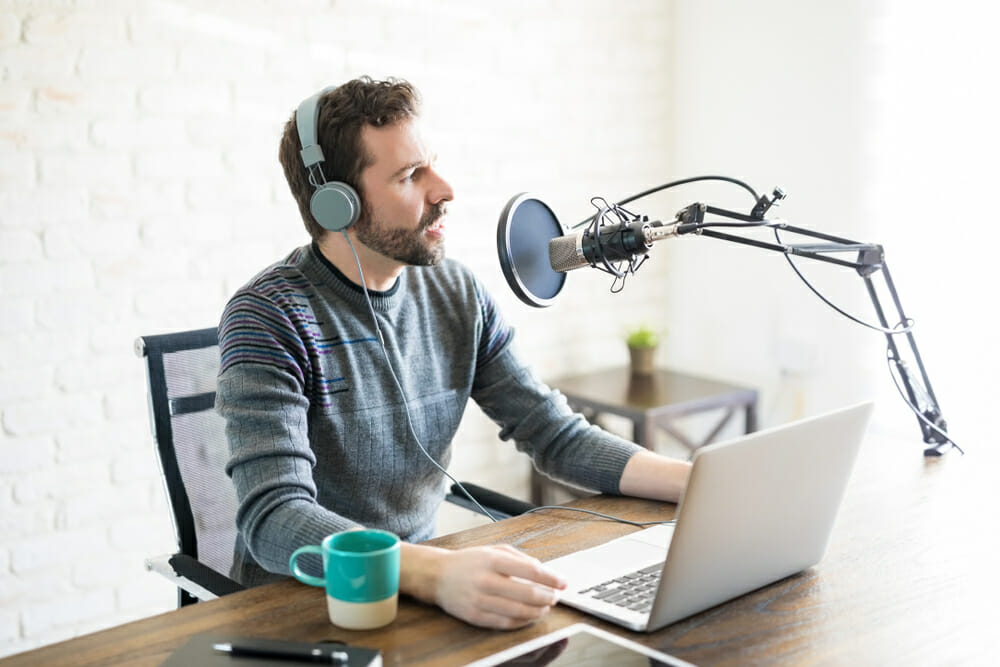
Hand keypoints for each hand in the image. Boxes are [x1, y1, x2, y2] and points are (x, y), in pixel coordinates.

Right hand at [401, 543, 565, 628]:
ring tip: (546, 607)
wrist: (437, 576)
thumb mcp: (493, 549)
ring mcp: (480, 600)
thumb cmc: (469, 561)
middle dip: (547, 597)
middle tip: (556, 596)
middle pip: (527, 594)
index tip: (563, 582)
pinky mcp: (475, 616)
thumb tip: (543, 570)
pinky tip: (530, 616)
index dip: (551, 578)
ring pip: (518, 611)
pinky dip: (522, 621)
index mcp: (492, 560)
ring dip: (538, 611)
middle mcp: (486, 580)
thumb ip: (519, 557)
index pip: (530, 570)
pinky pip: (505, 623)